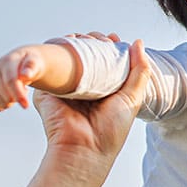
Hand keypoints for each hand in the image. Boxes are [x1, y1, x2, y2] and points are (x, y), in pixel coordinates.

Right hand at [0, 45, 50, 110]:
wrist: (18, 62)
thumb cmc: (29, 65)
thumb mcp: (35, 62)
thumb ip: (32, 68)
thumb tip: (25, 75)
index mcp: (7, 62)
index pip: (11, 81)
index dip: (19, 95)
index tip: (26, 106)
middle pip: (6, 97)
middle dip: (18, 98)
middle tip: (24, 89)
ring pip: (0, 104)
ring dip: (11, 102)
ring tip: (15, 90)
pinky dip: (3, 106)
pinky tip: (7, 95)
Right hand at [31, 39, 149, 170]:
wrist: (83, 150)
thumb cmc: (110, 130)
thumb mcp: (132, 98)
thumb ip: (139, 70)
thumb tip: (137, 42)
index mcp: (104, 91)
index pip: (105, 62)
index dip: (108, 47)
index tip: (113, 38)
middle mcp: (85, 89)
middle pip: (87, 57)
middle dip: (92, 41)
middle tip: (98, 36)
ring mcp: (65, 89)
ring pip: (68, 58)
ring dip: (75, 43)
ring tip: (84, 37)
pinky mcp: (47, 91)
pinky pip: (49, 66)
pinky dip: (56, 52)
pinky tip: (66, 43)